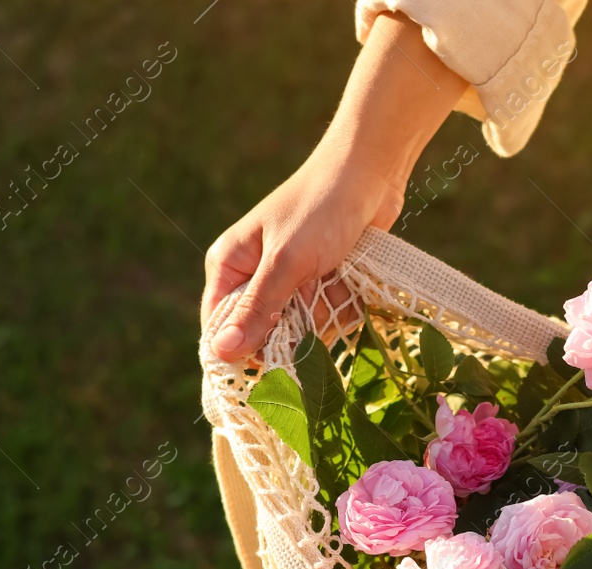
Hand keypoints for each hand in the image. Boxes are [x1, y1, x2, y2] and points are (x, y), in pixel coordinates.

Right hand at [202, 13, 465, 359]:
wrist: (371, 173)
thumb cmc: (321, 208)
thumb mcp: (288, 262)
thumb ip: (258, 309)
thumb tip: (222, 354)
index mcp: (230, 267)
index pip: (220, 329)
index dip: (240, 354)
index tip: (269, 371)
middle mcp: (255, 278)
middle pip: (265, 336)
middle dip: (296, 328)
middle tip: (315, 298)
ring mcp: (290, 283)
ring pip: (303, 331)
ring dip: (326, 314)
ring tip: (336, 276)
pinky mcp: (321, 284)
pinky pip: (328, 318)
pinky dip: (343, 305)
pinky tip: (351, 278)